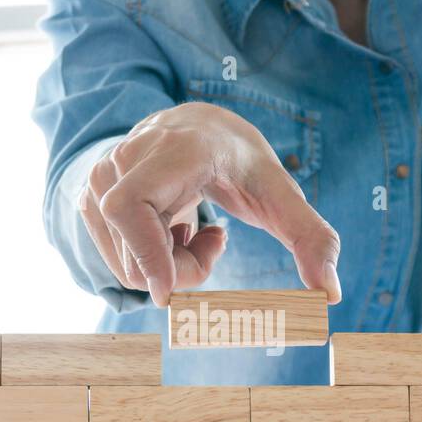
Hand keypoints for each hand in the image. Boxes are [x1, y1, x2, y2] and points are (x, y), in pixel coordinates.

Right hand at [78, 101, 341, 307]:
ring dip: (167, 265)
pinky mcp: (91, 197)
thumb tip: (331, 294)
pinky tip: (172, 228)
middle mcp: (128, 158)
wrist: (197, 126)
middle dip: (179, 270)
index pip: (130, 207)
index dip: (145, 255)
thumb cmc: (239, 160)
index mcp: (175, 150)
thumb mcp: (281, 192)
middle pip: (135, 250)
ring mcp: (102, 177)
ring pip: (125, 261)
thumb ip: (312, 238)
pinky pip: (116, 257)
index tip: (168, 295)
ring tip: (192, 230)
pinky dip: (150, 259)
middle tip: (214, 244)